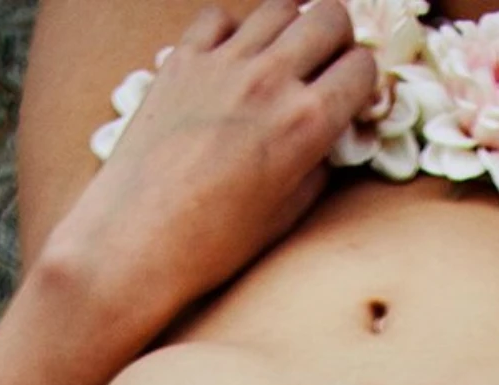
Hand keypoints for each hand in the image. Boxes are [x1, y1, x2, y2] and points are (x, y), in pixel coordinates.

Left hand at [40, 3, 377, 352]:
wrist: (134, 243)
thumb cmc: (210, 245)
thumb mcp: (284, 215)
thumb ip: (316, 167)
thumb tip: (328, 140)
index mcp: (305, 123)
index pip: (363, 67)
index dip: (364, 82)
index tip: (353, 98)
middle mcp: (269, 80)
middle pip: (329, 15)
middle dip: (338, 39)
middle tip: (324, 68)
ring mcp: (222, 63)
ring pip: (279, 7)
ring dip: (290, 28)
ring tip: (280, 61)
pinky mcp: (182, 60)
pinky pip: (220, 16)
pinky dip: (234, 29)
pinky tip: (231, 60)